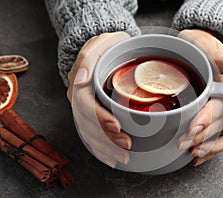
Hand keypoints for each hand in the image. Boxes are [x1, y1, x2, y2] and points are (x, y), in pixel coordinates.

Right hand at [67, 32, 131, 167]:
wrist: (109, 51)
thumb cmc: (109, 46)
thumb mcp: (101, 42)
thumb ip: (89, 56)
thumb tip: (80, 80)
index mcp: (80, 82)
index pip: (85, 104)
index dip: (99, 118)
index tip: (116, 126)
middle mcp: (79, 98)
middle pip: (87, 123)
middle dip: (106, 139)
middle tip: (126, 147)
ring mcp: (84, 108)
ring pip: (89, 133)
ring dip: (105, 148)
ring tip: (123, 158)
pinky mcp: (92, 115)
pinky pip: (92, 135)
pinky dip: (101, 149)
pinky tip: (111, 159)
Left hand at [177, 29, 222, 165]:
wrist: (199, 48)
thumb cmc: (199, 46)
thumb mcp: (204, 45)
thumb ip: (218, 56)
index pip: (220, 104)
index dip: (208, 118)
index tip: (193, 127)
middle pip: (220, 122)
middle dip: (202, 136)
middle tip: (183, 143)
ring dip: (209, 146)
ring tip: (192, 154)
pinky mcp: (217, 116)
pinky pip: (221, 136)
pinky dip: (211, 148)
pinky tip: (196, 157)